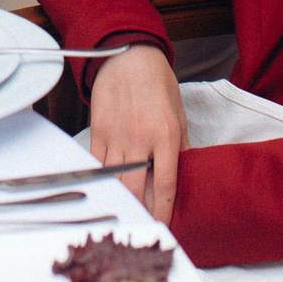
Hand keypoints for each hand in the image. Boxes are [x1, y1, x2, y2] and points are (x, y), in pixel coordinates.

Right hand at [87, 45, 184, 223]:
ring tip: (127, 214)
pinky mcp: (98, 130)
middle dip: (141, 213)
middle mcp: (141, 138)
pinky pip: (98, 164)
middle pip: (137, 189)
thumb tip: (185, 173)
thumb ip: (181, 144)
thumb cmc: (157, 82)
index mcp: (166, 134)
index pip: (166, 183)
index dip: (164, 210)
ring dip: (122, 200)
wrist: (128, 55)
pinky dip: (103, 180)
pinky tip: (107, 190)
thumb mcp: (179, 112)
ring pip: (116, 180)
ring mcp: (116, 135)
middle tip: (144, 225)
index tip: (164, 226)